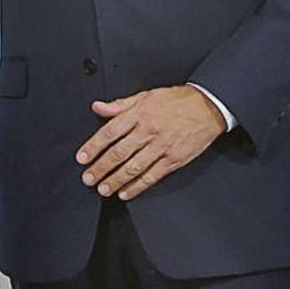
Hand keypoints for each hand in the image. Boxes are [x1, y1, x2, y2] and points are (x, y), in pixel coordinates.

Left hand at [75, 85, 224, 200]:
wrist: (208, 107)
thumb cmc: (177, 101)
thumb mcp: (146, 96)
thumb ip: (120, 105)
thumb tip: (98, 107)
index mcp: (139, 114)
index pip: (109, 132)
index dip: (93, 147)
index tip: (82, 158)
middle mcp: (148, 131)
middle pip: (118, 153)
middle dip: (100, 168)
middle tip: (88, 178)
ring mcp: (161, 147)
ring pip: (133, 167)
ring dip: (115, 180)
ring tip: (103, 189)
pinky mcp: (173, 160)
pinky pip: (152, 176)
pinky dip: (137, 186)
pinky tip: (125, 192)